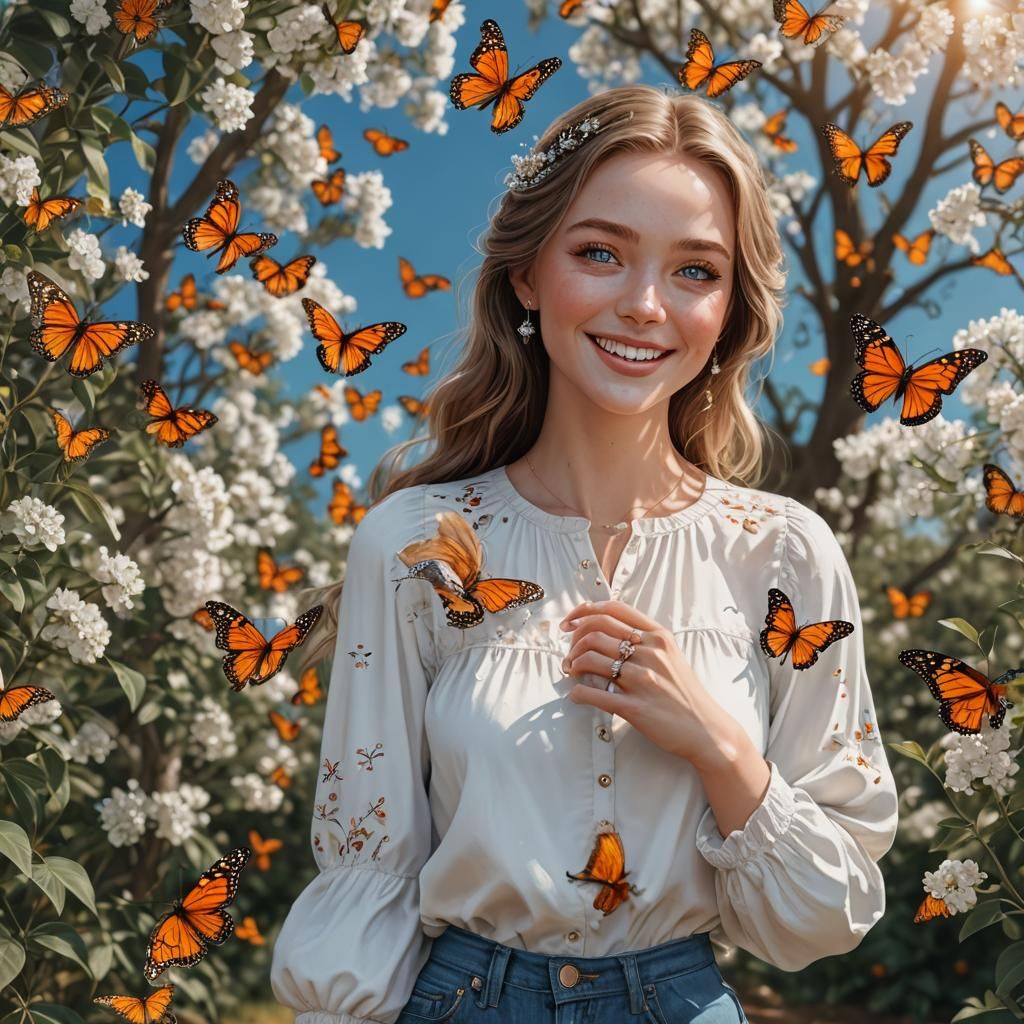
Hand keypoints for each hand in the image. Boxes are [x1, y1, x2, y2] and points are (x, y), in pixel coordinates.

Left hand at [559, 599, 738, 765]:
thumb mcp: (671, 654)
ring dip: (573, 664)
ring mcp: (642, 680)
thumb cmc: (684, 692)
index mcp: (658, 636)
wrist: (707, 729)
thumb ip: (643, 638)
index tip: (570, 621)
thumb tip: (605, 629)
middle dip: (574, 641)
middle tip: (570, 654)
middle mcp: (650, 653)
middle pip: (596, 631)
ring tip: (573, 672)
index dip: (584, 611)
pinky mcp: (634, 708)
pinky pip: (593, 694)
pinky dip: (577, 692)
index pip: (613, 609)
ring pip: (590, 659)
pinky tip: (576, 694)